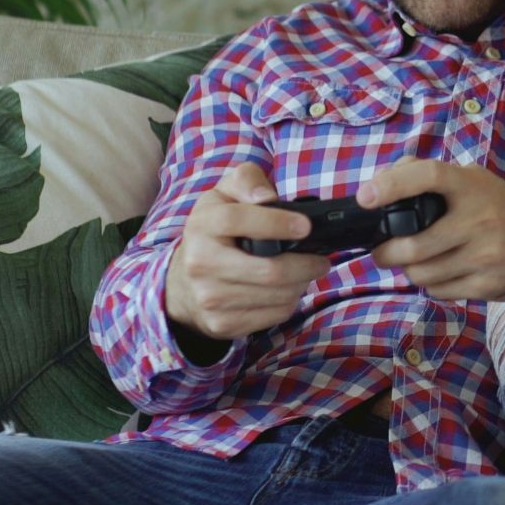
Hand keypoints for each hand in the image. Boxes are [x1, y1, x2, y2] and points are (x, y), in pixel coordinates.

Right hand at [166, 162, 331, 340]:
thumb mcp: (224, 195)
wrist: (182, 285)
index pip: (237, 220)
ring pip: (277, 295)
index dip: (276, 223)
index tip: (305, 226)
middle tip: (321, 259)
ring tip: (304, 272)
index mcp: (202, 225)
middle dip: (305, 265)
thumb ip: (246, 181)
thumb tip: (267, 197)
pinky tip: (286, 290)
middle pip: (269, 270)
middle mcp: (201, 263)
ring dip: (301, 283)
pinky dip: (289, 302)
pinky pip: (274, 315)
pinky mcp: (222, 323)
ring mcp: (210, 297)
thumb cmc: (214, 232)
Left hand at [359, 159, 504, 303]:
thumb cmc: (501, 207)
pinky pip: (441, 292)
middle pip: (413, 246)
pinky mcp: (489, 285)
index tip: (365, 197)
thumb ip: (429, 176)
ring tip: (417, 262)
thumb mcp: (473, 181)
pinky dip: (433, 285)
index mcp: (471, 186)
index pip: (428, 176)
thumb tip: (381, 181)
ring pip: (422, 274)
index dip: (392, 185)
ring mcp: (486, 256)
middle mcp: (480, 219)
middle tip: (381, 252)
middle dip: (386, 253)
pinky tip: (445, 272)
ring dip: (409, 271)